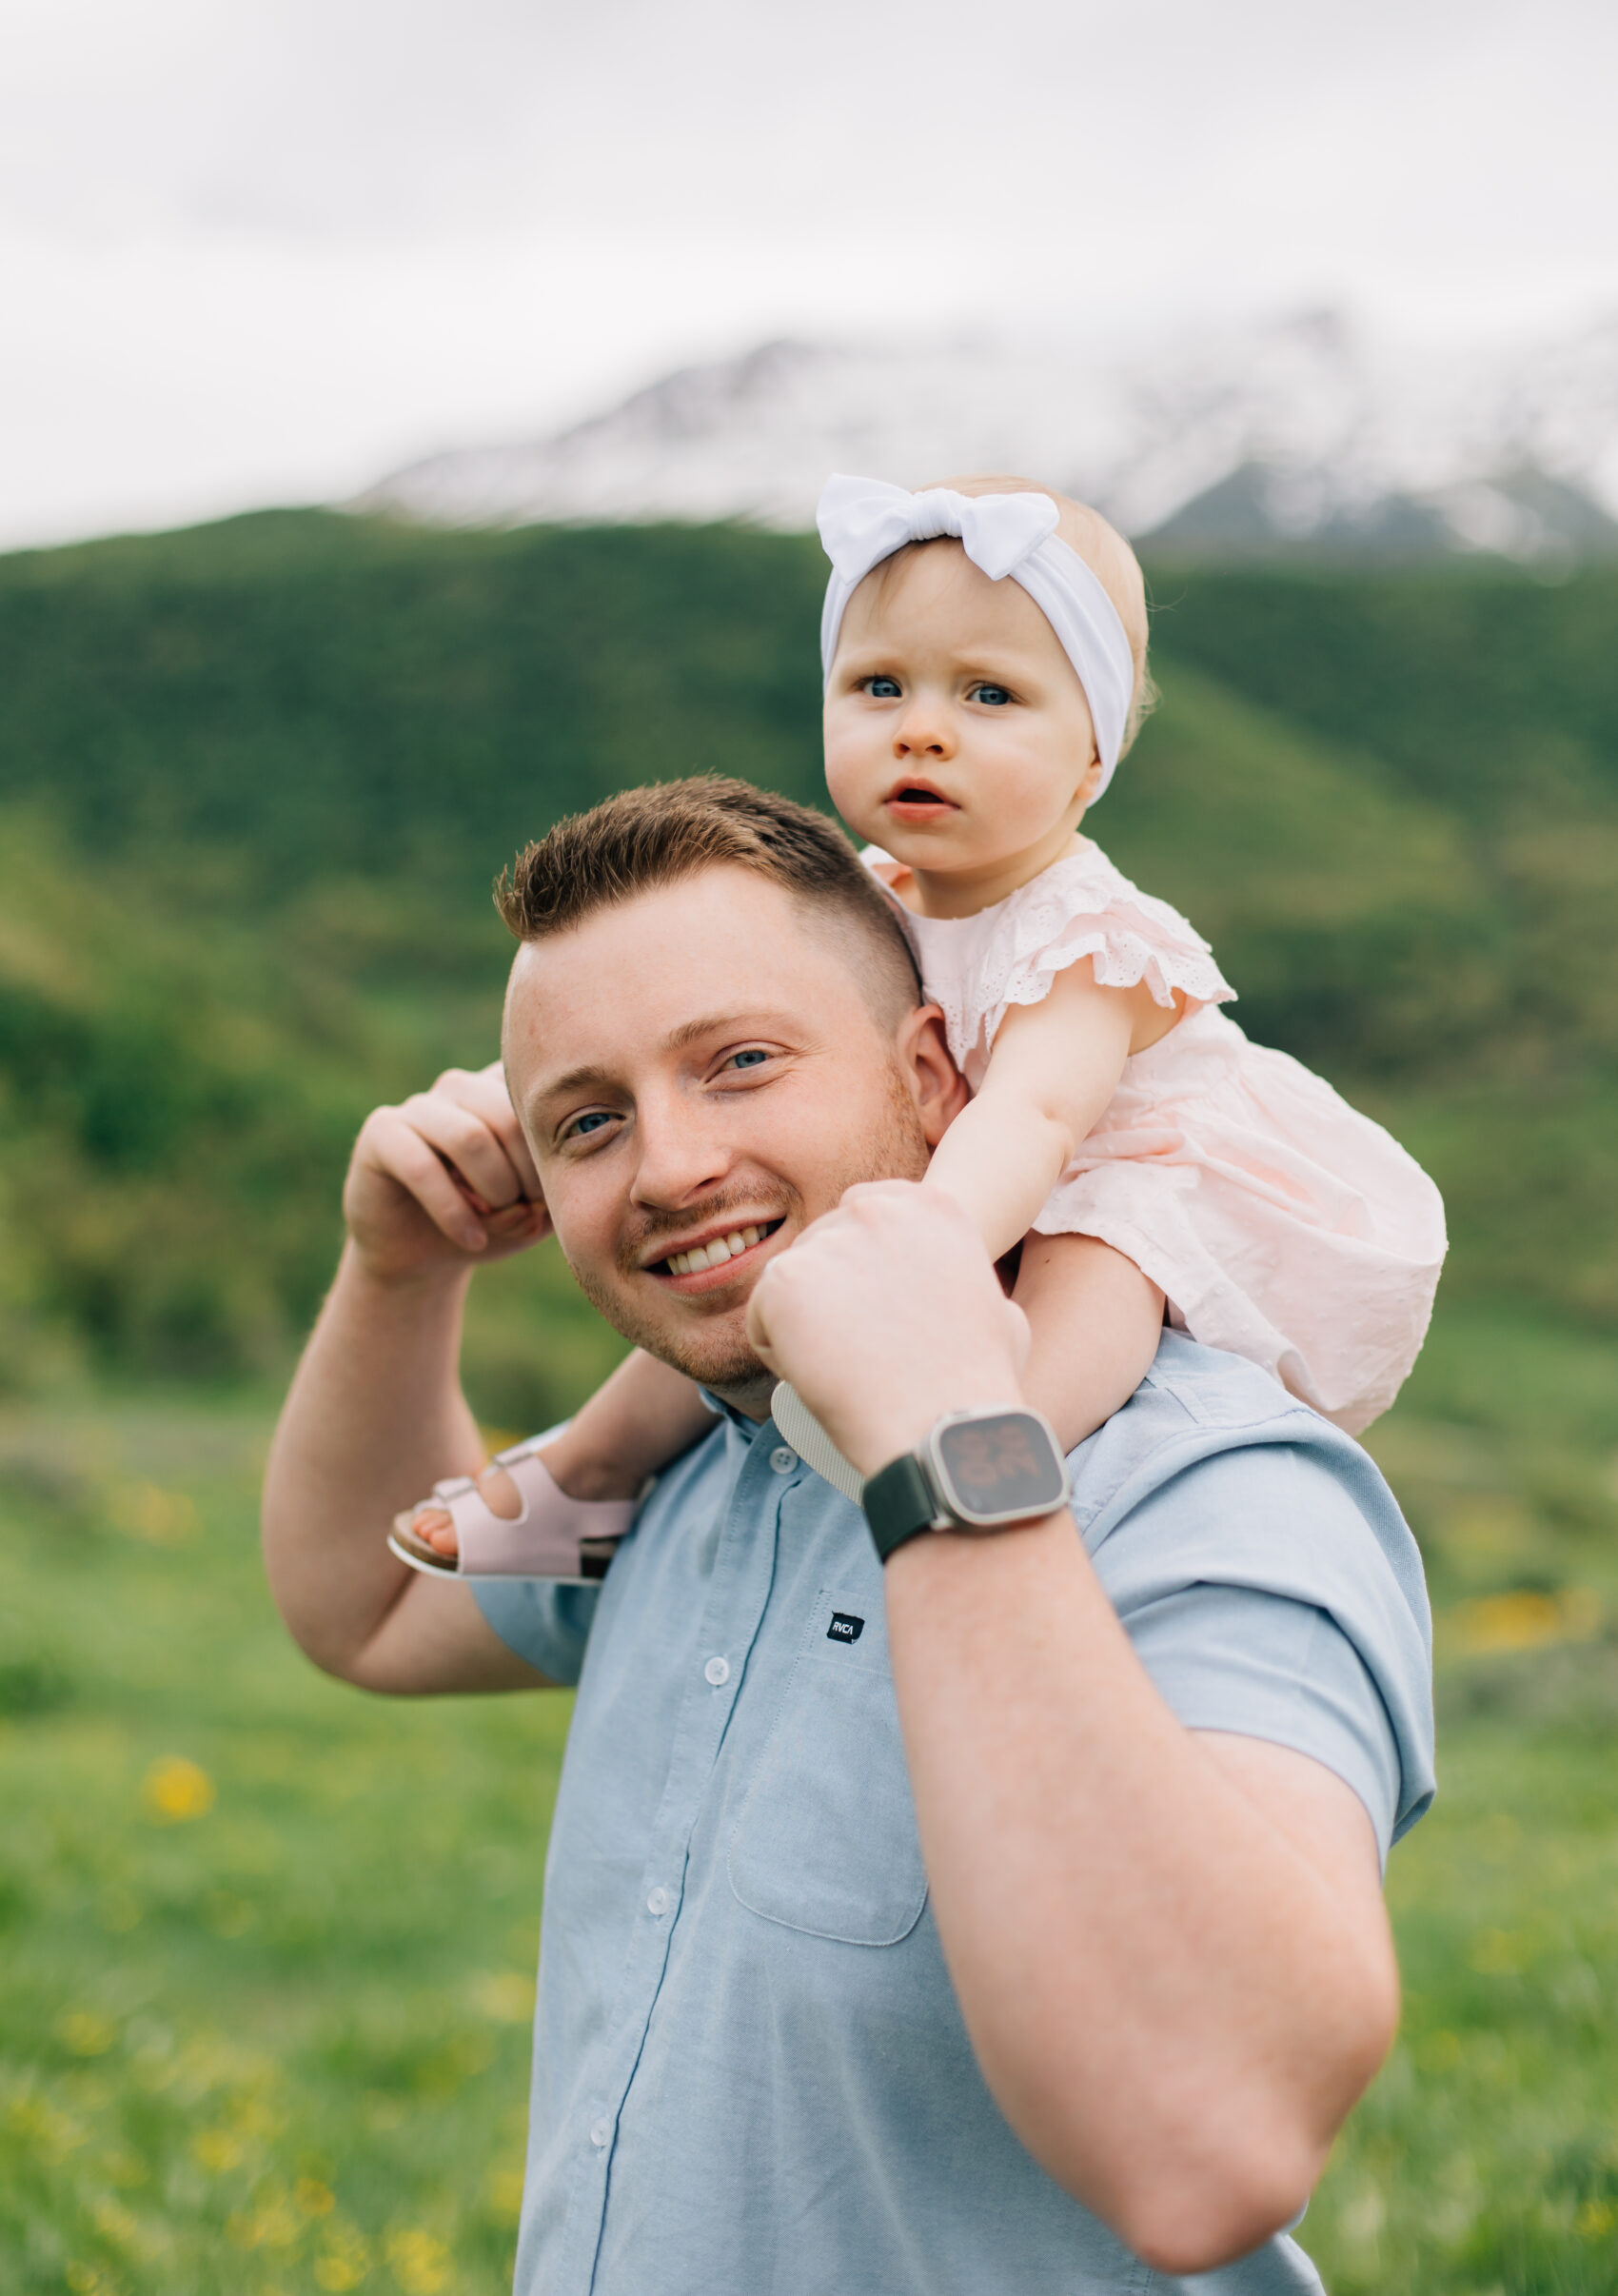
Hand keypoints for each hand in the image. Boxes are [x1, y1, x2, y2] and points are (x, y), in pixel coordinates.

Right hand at [343, 1061, 549, 1286]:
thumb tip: (534, 1204)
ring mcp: (418, 1106)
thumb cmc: (487, 1224)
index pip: (539, 1096)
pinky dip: (453, 1212)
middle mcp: (461, 1086)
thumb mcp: (531, 1215)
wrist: (421, 1255)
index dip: (554, 1148)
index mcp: (502, 1089)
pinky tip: (472, 1240)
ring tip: (501, 1220)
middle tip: (531, 1210)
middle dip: (527, 1172)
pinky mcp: (381, 1133)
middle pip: (506, 1115)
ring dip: (494, 1189)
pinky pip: (421, 1167)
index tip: (558, 1191)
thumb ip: (547, 1199)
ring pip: (468, 1137)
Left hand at [745, 1181, 1030, 1477]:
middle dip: (831, 1295)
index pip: (864, 1214)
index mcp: (930, 1204)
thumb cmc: (975, 1386)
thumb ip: (970, 1281)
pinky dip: (777, 1352)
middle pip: (822, 1246)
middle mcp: (876, 1208)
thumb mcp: (1000, 1311)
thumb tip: (955, 1288)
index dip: (862, 1268)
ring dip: (804, 1325)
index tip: (879, 1312)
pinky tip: (816, 1376)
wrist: (941, 1426)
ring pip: (791, 1285)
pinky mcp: (785, 1279)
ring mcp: (828, 1240)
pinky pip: (761, 1317)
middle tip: (863, 1351)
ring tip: (847, 1369)